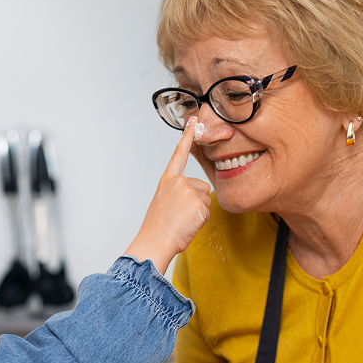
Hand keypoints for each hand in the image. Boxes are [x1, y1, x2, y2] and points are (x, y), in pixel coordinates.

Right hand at [126, 116, 214, 268]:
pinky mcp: (197, 201)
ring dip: (199, 212)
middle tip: (180, 216)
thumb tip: (195, 199)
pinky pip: (208, 211)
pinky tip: (187, 224)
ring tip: (182, 221)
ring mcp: (188, 190)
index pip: (179, 154)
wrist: (154, 242)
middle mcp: (178, 181)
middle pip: (202, 187)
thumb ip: (180, 194)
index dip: (187, 136)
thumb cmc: (158, 228)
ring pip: (206, 200)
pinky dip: (200, 220)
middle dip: (196, 203)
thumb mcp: (165, 204)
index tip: (193, 120)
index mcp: (167, 180)